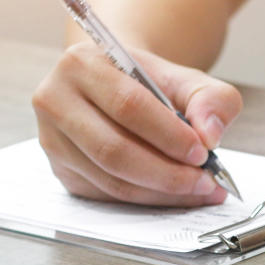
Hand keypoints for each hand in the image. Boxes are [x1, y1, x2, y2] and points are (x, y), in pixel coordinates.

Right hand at [32, 42, 242, 205]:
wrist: (118, 87)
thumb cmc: (149, 84)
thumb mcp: (187, 79)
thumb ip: (211, 99)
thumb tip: (210, 134)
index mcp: (82, 65)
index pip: (127, 106)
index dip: (169, 135)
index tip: (203, 152)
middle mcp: (56, 101)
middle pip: (114, 150)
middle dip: (167, 173)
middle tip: (204, 181)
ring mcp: (53, 141)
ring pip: (111, 180)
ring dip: (161, 192)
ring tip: (199, 189)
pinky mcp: (63, 172)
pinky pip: (108, 195)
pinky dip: (148, 200)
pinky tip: (175, 194)